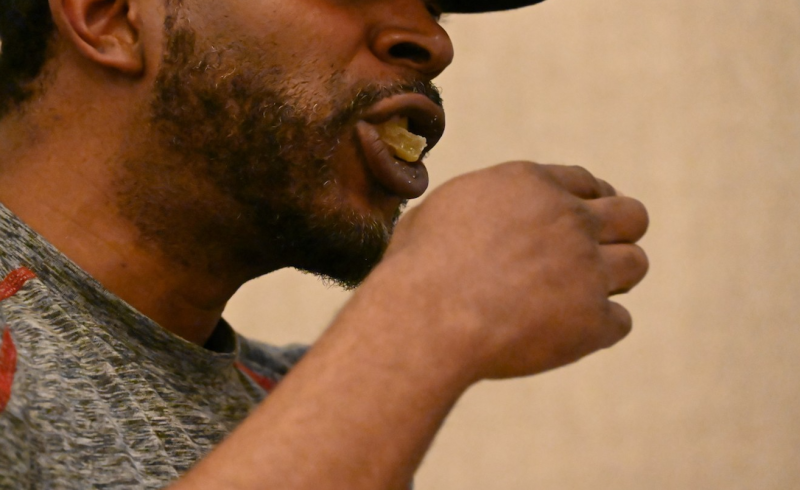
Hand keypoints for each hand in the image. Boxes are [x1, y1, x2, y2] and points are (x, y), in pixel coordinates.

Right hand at [371, 161, 648, 381]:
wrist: (426, 318)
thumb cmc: (418, 267)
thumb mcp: (442, 210)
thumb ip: (480, 205)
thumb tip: (478, 213)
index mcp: (533, 186)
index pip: (589, 184)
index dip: (590, 205)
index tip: (585, 223)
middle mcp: (570, 220)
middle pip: (633, 216)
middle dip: (618, 234)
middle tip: (594, 258)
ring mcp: (587, 270)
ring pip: (636, 265)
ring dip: (614, 281)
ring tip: (578, 299)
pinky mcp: (593, 321)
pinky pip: (620, 322)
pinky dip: (597, 329)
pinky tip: (566, 335)